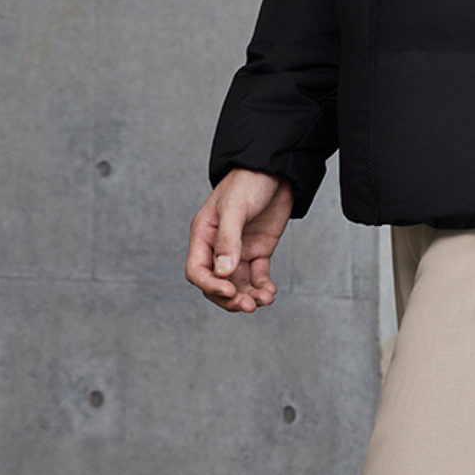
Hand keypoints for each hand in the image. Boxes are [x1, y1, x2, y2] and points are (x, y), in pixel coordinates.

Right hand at [185, 168, 293, 312]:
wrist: (276, 169)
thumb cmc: (249, 180)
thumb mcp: (235, 207)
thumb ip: (228, 239)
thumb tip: (222, 272)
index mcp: (204, 235)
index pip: (198, 271)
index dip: (210, 285)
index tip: (229, 291)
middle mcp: (219, 247)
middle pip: (217, 284)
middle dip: (231, 298)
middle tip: (248, 305)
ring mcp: (239, 250)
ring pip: (238, 284)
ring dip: (249, 296)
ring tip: (265, 300)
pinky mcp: (258, 250)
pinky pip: (257, 276)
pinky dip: (262, 286)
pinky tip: (270, 292)